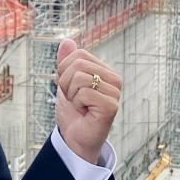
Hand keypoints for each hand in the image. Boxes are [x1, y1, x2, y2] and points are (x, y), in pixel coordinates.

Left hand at [55, 39, 120, 163]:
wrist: (74, 138)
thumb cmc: (73, 112)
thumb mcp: (65, 83)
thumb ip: (66, 62)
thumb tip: (67, 41)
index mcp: (105, 70)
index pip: (78, 55)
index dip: (64, 71)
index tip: (70, 88)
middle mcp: (114, 79)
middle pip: (77, 65)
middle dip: (66, 84)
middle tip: (74, 99)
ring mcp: (115, 92)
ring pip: (79, 78)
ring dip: (71, 96)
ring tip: (80, 106)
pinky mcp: (111, 106)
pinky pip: (84, 93)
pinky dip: (77, 104)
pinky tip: (85, 113)